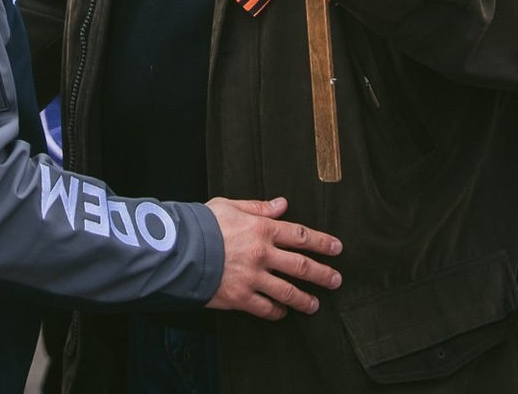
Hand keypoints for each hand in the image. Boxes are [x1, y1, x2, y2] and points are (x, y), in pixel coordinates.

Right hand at [205, 196, 341, 318]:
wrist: (180, 250)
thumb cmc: (202, 224)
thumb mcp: (229, 205)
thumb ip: (258, 207)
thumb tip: (282, 205)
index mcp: (262, 229)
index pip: (300, 236)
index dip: (322, 242)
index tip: (336, 248)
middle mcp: (263, 254)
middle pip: (302, 266)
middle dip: (323, 274)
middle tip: (336, 280)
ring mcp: (254, 278)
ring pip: (288, 292)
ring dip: (305, 299)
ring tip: (315, 305)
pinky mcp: (241, 298)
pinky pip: (266, 308)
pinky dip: (277, 312)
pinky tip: (282, 312)